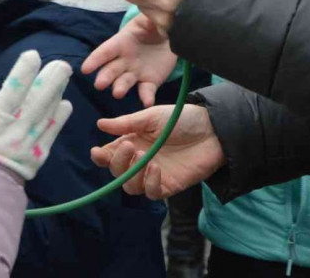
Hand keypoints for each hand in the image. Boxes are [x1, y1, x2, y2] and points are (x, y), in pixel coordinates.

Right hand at [0, 50, 73, 181]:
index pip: (13, 90)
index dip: (24, 71)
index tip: (32, 55)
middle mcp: (16, 131)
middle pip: (37, 101)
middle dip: (51, 80)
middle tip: (62, 64)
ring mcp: (29, 145)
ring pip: (47, 115)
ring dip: (57, 94)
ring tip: (64, 77)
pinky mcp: (37, 157)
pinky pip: (51, 135)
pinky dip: (59, 119)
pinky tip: (66, 104)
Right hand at [81, 17, 176, 106]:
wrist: (169, 38)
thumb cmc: (153, 26)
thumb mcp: (149, 20)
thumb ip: (149, 21)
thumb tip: (151, 19)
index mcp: (121, 43)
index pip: (105, 51)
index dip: (95, 60)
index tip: (85, 69)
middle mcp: (124, 60)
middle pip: (111, 70)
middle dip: (105, 77)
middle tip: (100, 85)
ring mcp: (136, 72)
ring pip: (125, 82)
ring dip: (120, 88)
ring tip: (117, 93)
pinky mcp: (150, 82)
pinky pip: (146, 91)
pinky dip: (146, 97)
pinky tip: (147, 102)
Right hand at [91, 105, 224, 198]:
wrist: (212, 130)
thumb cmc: (181, 119)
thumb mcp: (151, 117)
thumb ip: (127, 123)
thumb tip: (99, 125)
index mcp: (132, 142)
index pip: (109, 155)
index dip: (100, 157)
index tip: (97, 152)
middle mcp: (139, 161)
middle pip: (117, 172)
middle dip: (117, 162)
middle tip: (129, 146)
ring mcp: (153, 175)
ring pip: (130, 186)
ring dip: (132, 173)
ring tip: (144, 156)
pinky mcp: (168, 185)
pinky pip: (151, 193)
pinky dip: (149, 182)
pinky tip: (156, 168)